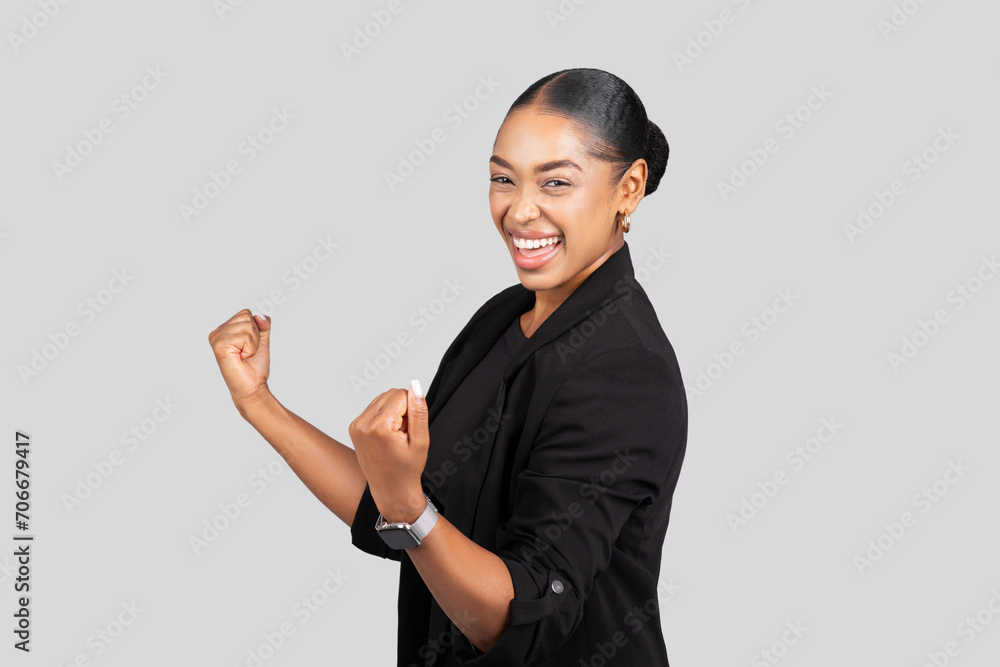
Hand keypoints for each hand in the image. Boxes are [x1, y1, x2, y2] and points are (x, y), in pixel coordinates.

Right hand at [207, 309, 272, 409]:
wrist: (252, 387)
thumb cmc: (254, 366)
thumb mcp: (262, 339)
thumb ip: (262, 324)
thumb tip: (259, 315)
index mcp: (224, 329)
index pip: (246, 313)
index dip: (256, 329)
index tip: (249, 346)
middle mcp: (218, 332)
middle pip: (247, 317)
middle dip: (255, 336)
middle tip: (246, 352)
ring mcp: (217, 338)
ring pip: (248, 326)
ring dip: (253, 343)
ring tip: (244, 355)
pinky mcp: (219, 345)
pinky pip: (245, 336)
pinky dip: (250, 349)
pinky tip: (241, 358)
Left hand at [349, 381, 429, 522]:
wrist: (390, 490)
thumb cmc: (407, 469)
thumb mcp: (421, 441)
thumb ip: (419, 411)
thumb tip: (416, 386)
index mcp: (379, 427)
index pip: (401, 393)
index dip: (412, 410)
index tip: (409, 431)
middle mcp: (363, 423)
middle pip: (391, 393)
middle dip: (402, 409)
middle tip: (403, 434)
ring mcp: (355, 425)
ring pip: (382, 398)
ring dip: (393, 412)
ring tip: (395, 436)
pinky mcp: (353, 427)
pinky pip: (373, 407)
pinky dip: (383, 416)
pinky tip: (386, 436)